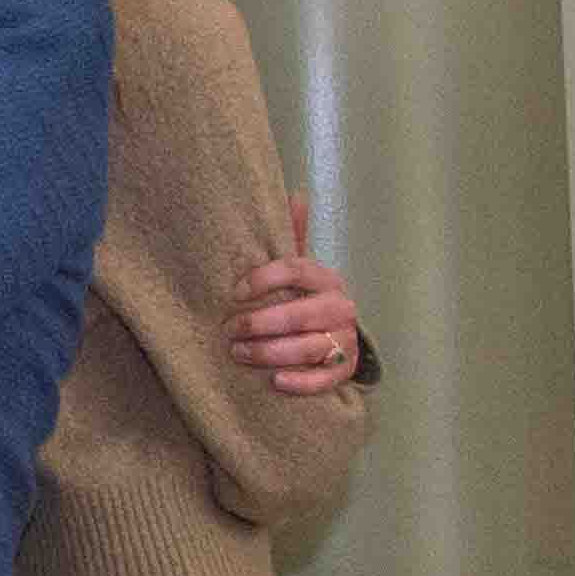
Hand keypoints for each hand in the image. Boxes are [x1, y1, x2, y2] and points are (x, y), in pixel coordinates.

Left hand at [232, 198, 365, 395]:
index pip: (296, 269)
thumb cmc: (305, 299)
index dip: (264, 279)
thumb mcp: (299, 270)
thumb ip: (292, 237)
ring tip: (239, 353)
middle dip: (260, 323)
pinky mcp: (345, 368)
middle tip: (229, 329)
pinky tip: (276, 381)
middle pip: (301, 313)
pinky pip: (325, 378)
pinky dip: (302, 381)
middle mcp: (340, 306)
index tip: (235, 291)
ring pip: (310, 346)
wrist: (338, 336)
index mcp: (325, 278)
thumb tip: (296, 194)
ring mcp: (345, 338)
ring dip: (271, 352)